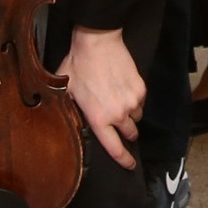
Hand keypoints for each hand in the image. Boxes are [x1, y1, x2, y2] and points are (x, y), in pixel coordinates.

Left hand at [61, 28, 146, 168]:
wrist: (98, 42)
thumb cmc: (78, 65)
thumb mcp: (66, 90)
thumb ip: (71, 110)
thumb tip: (71, 121)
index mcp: (99, 119)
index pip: (115, 148)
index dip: (124, 160)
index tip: (130, 165)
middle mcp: (119, 114)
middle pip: (130, 133)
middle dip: (125, 132)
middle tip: (117, 123)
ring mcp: (133, 101)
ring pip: (136, 117)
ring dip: (129, 114)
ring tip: (117, 101)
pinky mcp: (141, 88)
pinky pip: (140, 101)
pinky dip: (134, 100)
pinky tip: (122, 88)